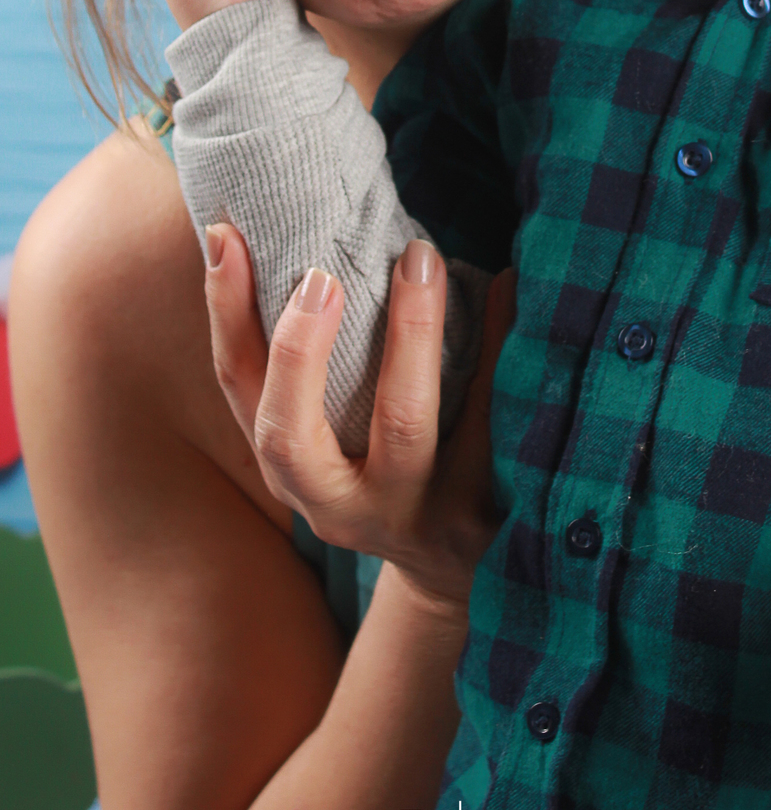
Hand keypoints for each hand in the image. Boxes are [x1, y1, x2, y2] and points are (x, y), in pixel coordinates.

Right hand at [204, 223, 511, 611]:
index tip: (230, 237)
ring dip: (409, 334)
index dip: (226, 314)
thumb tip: (284, 236)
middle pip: (291, 436)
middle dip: (297, 351)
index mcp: (292, 473)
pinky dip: (499, 342)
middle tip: (320, 273)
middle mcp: (338, 505)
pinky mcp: (481, 508)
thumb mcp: (332, 443)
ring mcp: (410, 512)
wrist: (461, 574)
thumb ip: (310, 367)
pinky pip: (490, 420)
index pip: (240, 390)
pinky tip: (506, 283)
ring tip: (421, 257)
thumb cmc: (385, 474)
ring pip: (404, 426)